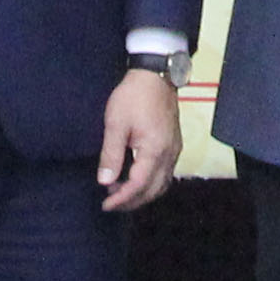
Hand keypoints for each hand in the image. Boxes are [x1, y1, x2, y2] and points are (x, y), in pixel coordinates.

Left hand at [97, 69, 179, 210]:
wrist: (155, 75)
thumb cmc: (134, 96)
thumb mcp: (115, 124)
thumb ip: (111, 154)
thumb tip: (105, 181)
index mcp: (154, 150)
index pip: (139, 185)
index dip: (122, 199)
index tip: (105, 205)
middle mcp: (169, 154)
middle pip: (154, 190)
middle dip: (132, 201)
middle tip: (111, 203)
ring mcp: (175, 150)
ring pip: (162, 184)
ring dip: (142, 193)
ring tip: (120, 192)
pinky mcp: (174, 144)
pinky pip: (166, 173)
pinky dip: (151, 183)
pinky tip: (135, 177)